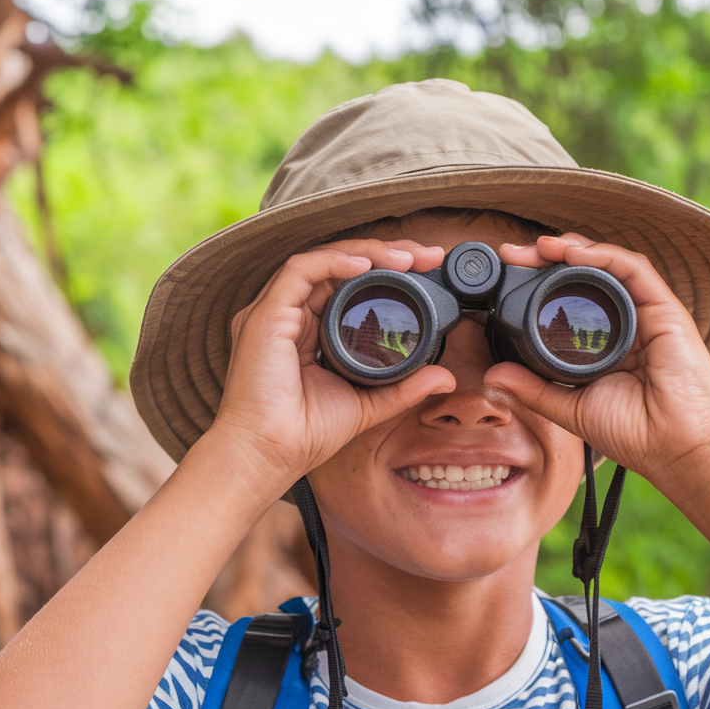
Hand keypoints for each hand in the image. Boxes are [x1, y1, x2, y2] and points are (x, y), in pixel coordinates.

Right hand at [208, 239, 454, 500]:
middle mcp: (291, 314)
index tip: (428, 269)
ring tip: (407, 257)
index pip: (350, 284)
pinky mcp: (265, 315)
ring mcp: (275, 311)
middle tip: (428, 255)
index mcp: (309, 330)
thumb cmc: (304, 434)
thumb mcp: (368, 403)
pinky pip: (300, 270)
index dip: (388, 271)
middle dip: (386, 253)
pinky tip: (365, 265)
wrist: (268, 455)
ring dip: (367, 253)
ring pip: (324, 260)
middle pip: (340, 266)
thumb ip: (404, 387)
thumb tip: (445, 377)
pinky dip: (334, 262)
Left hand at [487, 234, 709, 499]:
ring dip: (572, 248)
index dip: (538, 283)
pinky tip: (574, 253)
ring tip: (538, 246)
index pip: (570, 299)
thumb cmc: (635, 434)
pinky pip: (632, 269)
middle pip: (586, 275)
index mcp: (605, 343)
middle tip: (513, 253)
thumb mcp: (570, 409)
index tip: (505, 276)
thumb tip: (491, 377)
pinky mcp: (666, 310)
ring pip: (608, 264)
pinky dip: (602, 255)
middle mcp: (626, 322)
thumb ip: (533, 390)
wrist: (676, 449)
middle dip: (548, 258)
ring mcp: (647, 313)